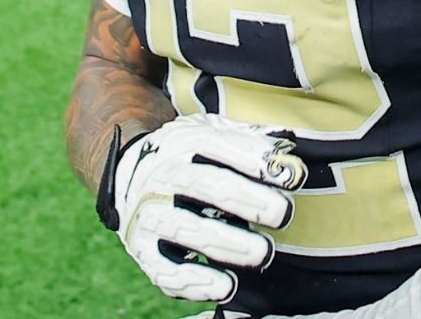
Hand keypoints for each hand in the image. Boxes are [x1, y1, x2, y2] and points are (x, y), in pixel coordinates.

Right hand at [98, 115, 306, 303]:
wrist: (127, 175)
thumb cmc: (186, 159)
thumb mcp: (211, 134)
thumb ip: (250, 140)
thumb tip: (289, 152)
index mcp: (182, 142)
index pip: (219, 145)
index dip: (256, 160)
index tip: (292, 177)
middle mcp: (161, 175)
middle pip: (205, 184)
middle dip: (248, 200)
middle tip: (282, 214)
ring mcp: (148, 213)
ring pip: (185, 228)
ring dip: (228, 243)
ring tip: (263, 252)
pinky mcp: (141, 249)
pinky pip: (164, 269)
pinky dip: (195, 281)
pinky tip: (227, 285)